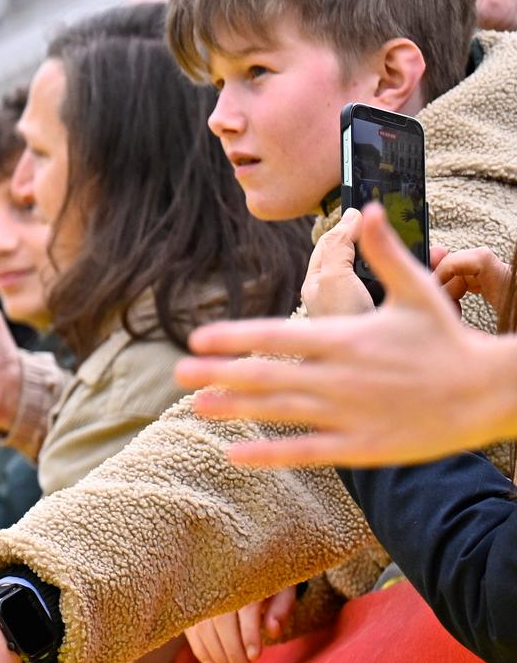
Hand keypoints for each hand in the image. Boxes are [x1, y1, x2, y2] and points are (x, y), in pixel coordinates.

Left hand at [178, 205, 516, 465]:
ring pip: (279, 412)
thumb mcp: (421, 291)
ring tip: (196, 405)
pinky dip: (269, 452)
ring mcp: (350, 414)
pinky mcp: (362, 446)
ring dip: (234, 408)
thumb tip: (370, 209)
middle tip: (177, 372)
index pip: (278, 336)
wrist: (489, 394)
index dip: (235, 338)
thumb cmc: (449, 339)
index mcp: (348, 339)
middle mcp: (341, 377)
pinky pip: (306, 450)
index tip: (198, 338)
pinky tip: (235, 452)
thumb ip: (387, 253)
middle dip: (219, 373)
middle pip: (268, 375)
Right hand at [182, 586, 295, 662]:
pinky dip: (200, 649)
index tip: (255, 657)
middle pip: (221, 621)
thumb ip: (281, 608)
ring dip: (216, 655)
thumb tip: (273, 631)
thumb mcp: (282, 588)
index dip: (249, 634)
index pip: (245, 609)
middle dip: (232, 652)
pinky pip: (191, 629)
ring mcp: (200, 592)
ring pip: (203, 627)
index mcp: (245, 578)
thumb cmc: (265, 578)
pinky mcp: (189, 603)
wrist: (239, 561)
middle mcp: (218, 583)